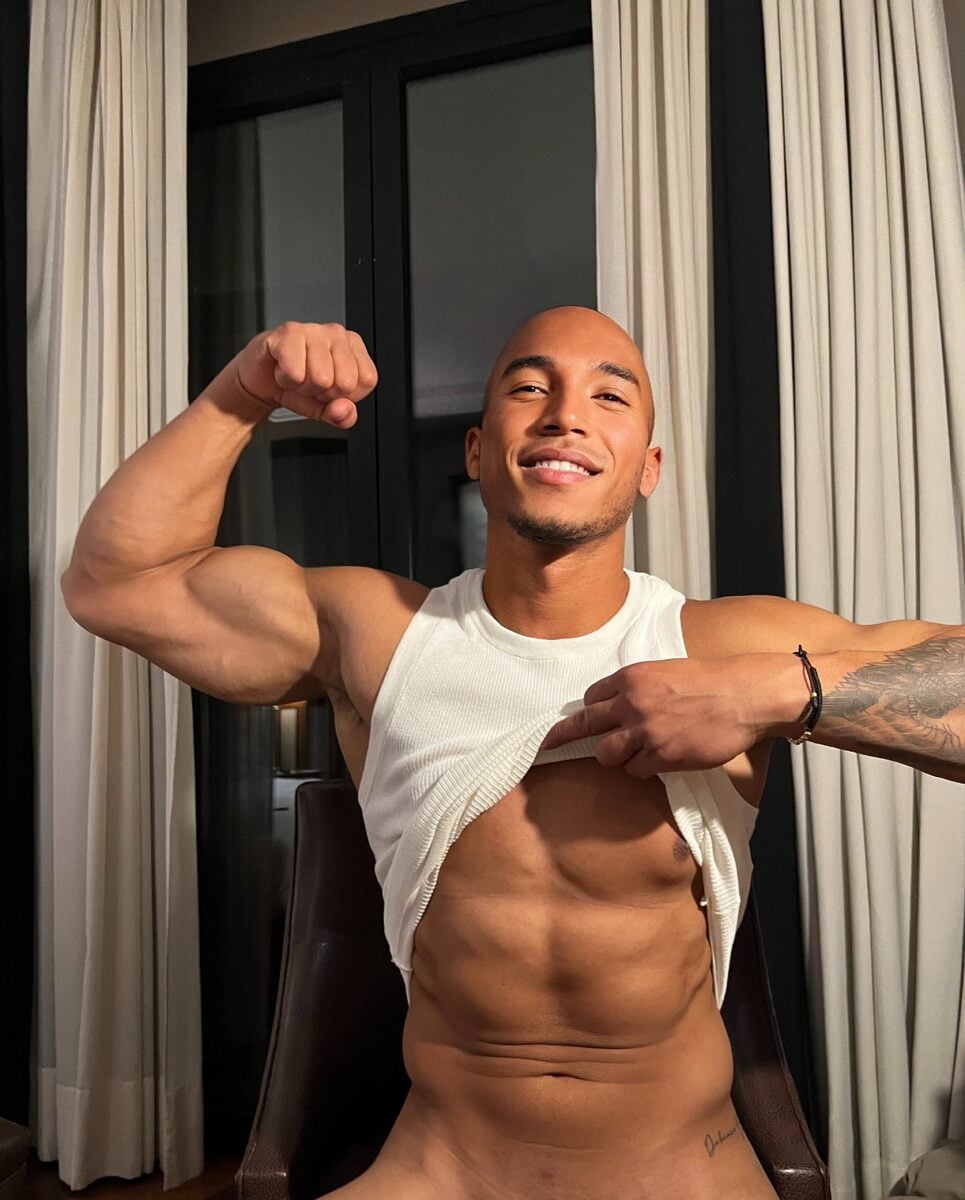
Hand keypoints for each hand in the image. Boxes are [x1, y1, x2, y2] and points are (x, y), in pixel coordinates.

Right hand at [234, 321, 377, 427]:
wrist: (261, 379)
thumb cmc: (296, 386)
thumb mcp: (325, 408)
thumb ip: (343, 416)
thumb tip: (344, 409)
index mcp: (354, 347)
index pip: (367, 380)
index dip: (345, 396)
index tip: (330, 389)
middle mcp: (337, 334)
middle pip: (344, 382)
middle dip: (323, 393)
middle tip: (310, 383)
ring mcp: (313, 330)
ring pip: (320, 379)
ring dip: (302, 387)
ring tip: (297, 376)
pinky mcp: (288, 332)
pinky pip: (295, 373)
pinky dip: (286, 380)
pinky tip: (283, 369)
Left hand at [538, 656, 786, 777]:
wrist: (743, 695)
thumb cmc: (711, 681)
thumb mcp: (666, 671)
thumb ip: (639, 687)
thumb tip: (618, 703)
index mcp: (632, 678)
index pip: (591, 697)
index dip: (589, 710)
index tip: (578, 719)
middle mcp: (632, 703)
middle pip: (583, 724)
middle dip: (561, 737)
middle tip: (545, 746)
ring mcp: (645, 732)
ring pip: (607, 754)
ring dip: (614, 756)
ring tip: (634, 752)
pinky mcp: (662, 756)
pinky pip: (635, 770)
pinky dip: (643, 768)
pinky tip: (661, 759)